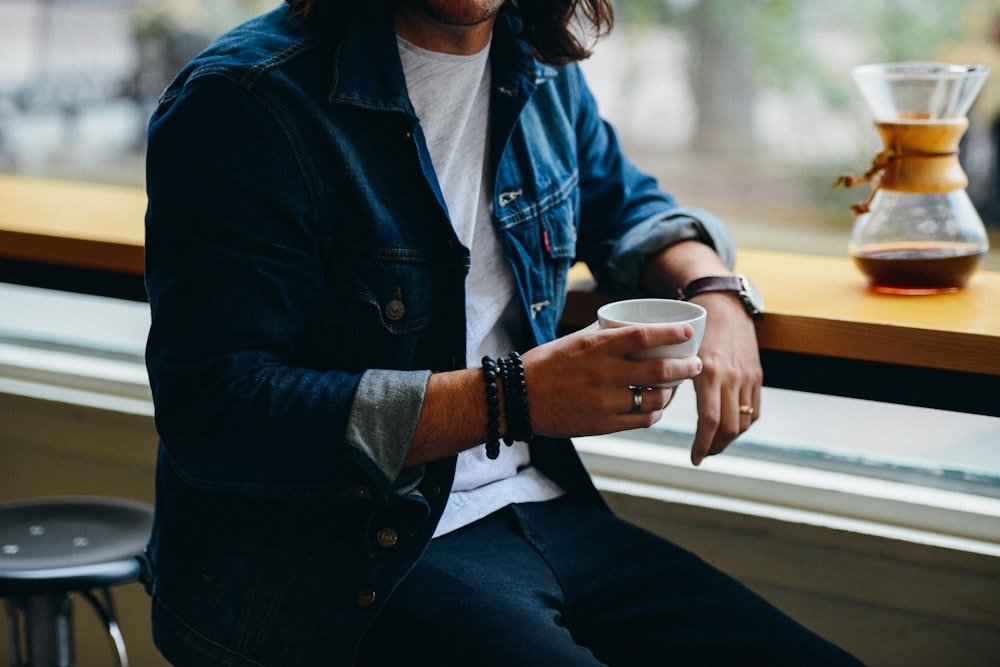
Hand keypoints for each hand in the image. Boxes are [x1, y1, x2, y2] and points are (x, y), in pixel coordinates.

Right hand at [521, 322, 702, 438]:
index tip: (689, 332)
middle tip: (695, 365)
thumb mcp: (573, 341)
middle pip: (659, 369)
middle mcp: (604, 373)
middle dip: (685, 368)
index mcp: (597, 347)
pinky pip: (641, 420)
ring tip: (674, 389)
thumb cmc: (544, 365)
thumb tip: (628, 326)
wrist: (519, 399)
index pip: (644, 335)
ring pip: (654, 398)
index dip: (672, 333)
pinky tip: (656, 409)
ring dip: (671, 393)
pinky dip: (654, 413)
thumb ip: (602, 335)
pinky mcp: (602, 424)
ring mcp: (604, 401)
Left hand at [687, 291, 762, 464]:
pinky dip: (743, 423)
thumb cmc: (694, 328)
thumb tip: (658, 406)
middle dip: (716, 447)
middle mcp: (731, 377)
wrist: (724, 304)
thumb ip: (672, 378)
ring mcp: (747, 377)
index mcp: (709, 372)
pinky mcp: (757, 375)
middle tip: (703, 455)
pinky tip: (729, 426)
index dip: (702, 445)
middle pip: (730, 428)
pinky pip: (754, 410)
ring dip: (730, 439)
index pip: (710, 421)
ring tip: (714, 444)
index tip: (694, 458)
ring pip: (744, 422)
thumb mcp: (679, 352)